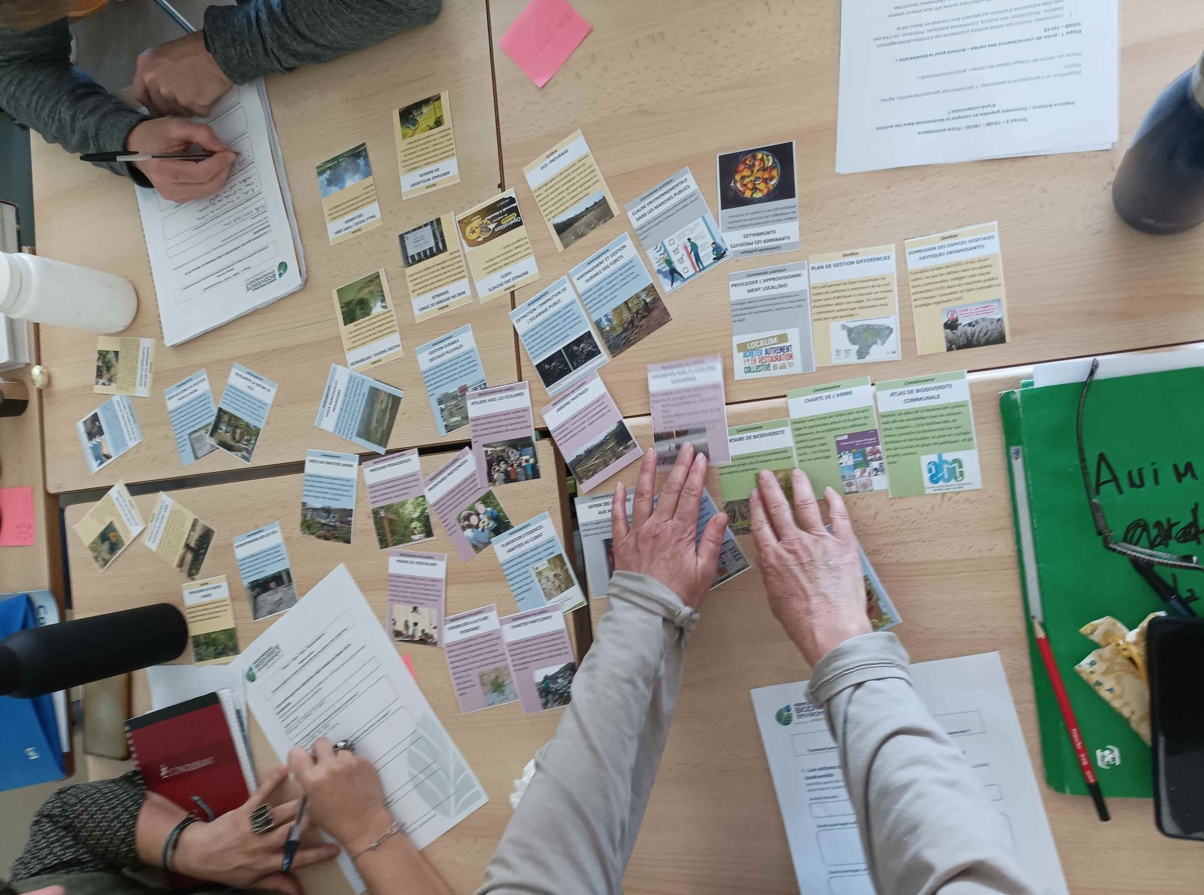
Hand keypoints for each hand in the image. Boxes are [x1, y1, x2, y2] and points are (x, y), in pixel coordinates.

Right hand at [126, 118, 234, 201]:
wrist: (135, 146)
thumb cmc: (154, 134)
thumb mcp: (176, 126)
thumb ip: (202, 134)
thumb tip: (223, 148)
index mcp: (164, 170)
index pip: (201, 173)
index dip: (220, 163)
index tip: (230, 152)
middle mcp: (169, 189)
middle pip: (209, 185)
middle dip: (223, 170)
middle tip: (228, 155)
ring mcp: (174, 196)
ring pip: (209, 190)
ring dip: (219, 175)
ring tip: (218, 159)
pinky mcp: (178, 198)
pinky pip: (203, 191)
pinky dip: (212, 179)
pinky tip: (209, 167)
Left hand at [133, 31, 233, 117]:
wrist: (219, 51)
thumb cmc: (196, 47)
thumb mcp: (166, 52)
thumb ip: (157, 70)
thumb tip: (160, 86)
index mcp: (146, 66)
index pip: (140, 94)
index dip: (151, 104)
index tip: (159, 108)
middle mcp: (154, 81)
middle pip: (160, 106)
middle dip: (172, 106)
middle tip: (186, 99)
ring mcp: (171, 94)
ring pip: (179, 112)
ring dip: (188, 108)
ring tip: (199, 93)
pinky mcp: (190, 104)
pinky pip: (197, 112)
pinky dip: (204, 107)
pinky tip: (208, 94)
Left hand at [172, 767, 339, 894]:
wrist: (198, 854)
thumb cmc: (228, 868)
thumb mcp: (253, 881)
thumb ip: (278, 882)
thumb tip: (300, 892)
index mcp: (266, 863)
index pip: (296, 860)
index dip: (317, 855)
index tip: (336, 849)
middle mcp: (261, 845)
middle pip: (290, 833)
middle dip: (310, 823)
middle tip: (329, 811)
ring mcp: (252, 827)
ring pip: (280, 815)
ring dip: (297, 805)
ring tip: (315, 793)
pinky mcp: (243, 812)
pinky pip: (259, 795)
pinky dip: (271, 782)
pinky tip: (284, 770)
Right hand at [289, 738, 391, 855]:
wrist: (365, 824)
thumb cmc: (334, 821)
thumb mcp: (311, 806)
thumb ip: (305, 786)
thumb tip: (302, 773)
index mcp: (312, 778)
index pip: (296, 752)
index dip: (298, 758)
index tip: (303, 764)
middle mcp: (329, 766)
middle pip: (320, 742)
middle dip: (320, 752)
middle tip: (324, 764)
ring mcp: (349, 762)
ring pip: (339, 751)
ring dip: (339, 761)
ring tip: (344, 777)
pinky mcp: (364, 762)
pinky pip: (354, 758)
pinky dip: (353, 766)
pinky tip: (356, 781)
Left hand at [610, 443, 728, 609]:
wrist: (648, 613)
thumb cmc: (679, 596)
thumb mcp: (705, 571)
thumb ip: (712, 541)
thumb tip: (722, 516)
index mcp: (681, 532)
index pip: (692, 496)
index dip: (697, 474)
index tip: (701, 458)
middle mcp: (658, 527)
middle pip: (671, 490)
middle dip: (680, 466)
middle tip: (685, 448)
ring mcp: (638, 533)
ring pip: (643, 496)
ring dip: (648, 473)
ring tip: (652, 454)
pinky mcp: (623, 543)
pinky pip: (618, 517)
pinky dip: (618, 501)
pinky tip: (620, 487)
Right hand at [749, 469, 870, 665]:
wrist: (831, 629)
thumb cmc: (803, 622)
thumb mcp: (775, 599)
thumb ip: (772, 575)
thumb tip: (771, 563)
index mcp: (773, 558)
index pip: (761, 524)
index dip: (756, 506)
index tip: (754, 493)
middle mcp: (793, 544)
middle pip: (778, 508)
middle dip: (770, 488)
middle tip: (766, 474)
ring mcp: (819, 541)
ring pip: (805, 505)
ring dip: (799, 486)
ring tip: (795, 473)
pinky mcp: (843, 545)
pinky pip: (838, 516)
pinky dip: (833, 501)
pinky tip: (829, 492)